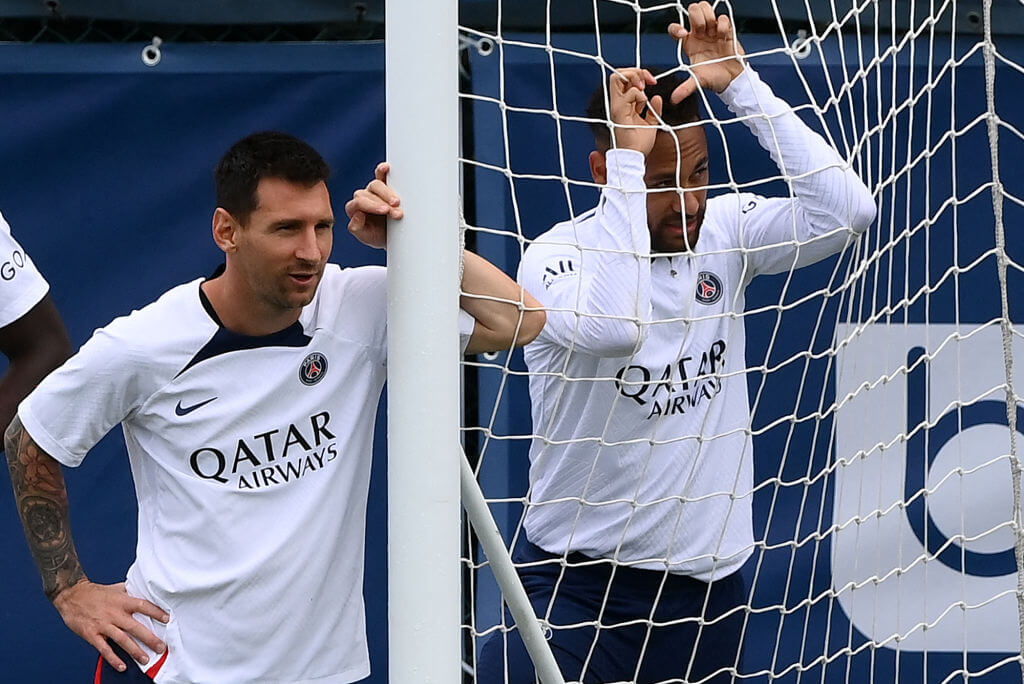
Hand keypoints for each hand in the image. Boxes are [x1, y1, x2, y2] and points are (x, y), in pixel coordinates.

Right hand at [53, 579, 168, 672]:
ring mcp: (103, 625)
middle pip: (135, 627)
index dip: (156, 612)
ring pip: (122, 640)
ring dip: (135, 651)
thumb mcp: (116, 588)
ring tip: (145, 659)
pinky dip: (113, 658)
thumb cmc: (95, 592)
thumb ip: (130, 591)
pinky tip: (122, 666)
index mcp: (122, 601)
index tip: (167, 619)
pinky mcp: (91, 634)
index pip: (143, 606)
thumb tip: (146, 591)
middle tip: (162, 647)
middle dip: (150, 638)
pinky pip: (104, 649)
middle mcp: (114, 613)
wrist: (71, 595)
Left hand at [345, 162, 403, 248]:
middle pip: (369, 192)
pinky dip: (383, 170)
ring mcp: (373, 191)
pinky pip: (381, 175)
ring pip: (376, 184)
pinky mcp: (385, 186)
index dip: (373, 205)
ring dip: (388, 193)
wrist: (391, 237)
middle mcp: (363, 197)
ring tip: (398, 203)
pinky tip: (386, 168)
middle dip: (383, 201)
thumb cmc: (378, 236)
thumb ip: (357, 228)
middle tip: (395, 211)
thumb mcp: (367, 237)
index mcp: (354, 208)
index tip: (386, 211)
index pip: (360, 203)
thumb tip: (357, 215)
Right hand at [607, 67, 663, 155]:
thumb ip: (653, 110)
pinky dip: (639, 95)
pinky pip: (629, 93)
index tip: (652, 82)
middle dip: (635, 71)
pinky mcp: (618, 111)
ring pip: (617, 77)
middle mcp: (617, 103)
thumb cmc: (639, 144)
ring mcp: (616, 106)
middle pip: (618, 74)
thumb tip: (657, 98)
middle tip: (648, 81)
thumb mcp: (651, 123)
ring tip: (644, 89)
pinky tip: (643, 105)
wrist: (634, 157)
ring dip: (634, 77)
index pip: (624, 79)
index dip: (638, 75)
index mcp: (624, 104)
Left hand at [669, 2, 745, 102]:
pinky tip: (723, 35)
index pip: (675, 28)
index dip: (677, 28)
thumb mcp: (698, 81)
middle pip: (692, 10)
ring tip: (713, 32)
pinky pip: (722, 17)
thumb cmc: (714, 78)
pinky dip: (722, 23)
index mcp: (688, 43)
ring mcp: (712, 30)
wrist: (732, 79)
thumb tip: (673, 100)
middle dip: (696, 18)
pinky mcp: (726, 29)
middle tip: (702, 30)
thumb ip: (686, 88)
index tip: (684, 35)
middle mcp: (699, 34)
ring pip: (706, 8)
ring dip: (708, 18)